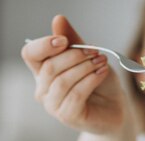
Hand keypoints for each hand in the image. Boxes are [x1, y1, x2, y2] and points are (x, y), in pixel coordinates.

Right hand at [21, 15, 128, 135]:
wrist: (115, 107)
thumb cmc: (99, 82)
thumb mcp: (88, 57)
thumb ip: (73, 41)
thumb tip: (58, 20)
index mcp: (43, 71)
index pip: (30, 54)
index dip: (44, 45)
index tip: (64, 41)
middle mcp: (43, 89)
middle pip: (49, 67)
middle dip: (74, 55)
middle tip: (95, 51)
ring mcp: (53, 105)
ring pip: (63, 81)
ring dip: (85, 67)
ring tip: (101, 62)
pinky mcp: (66, 116)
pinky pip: (76, 94)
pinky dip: (91, 80)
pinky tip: (102, 73)